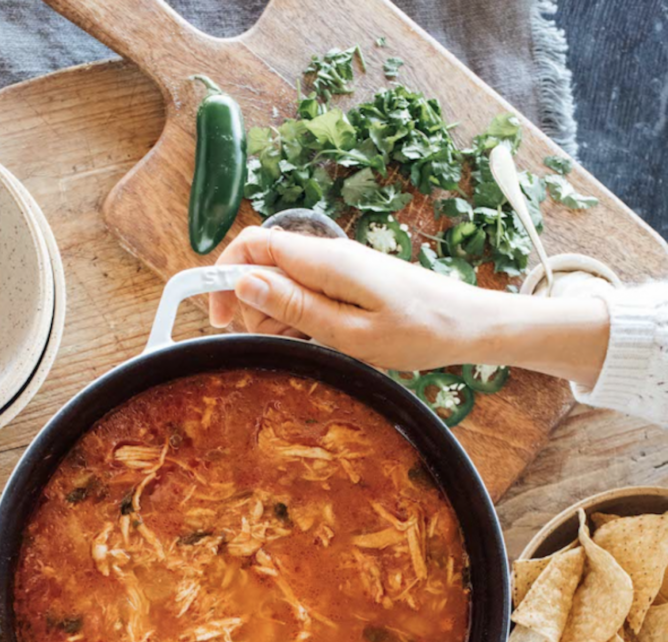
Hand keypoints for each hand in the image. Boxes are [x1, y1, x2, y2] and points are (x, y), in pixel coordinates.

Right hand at [208, 226, 608, 386]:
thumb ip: (297, 308)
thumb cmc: (420, 333)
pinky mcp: (352, 280)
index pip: (253, 246)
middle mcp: (330, 255)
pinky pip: (308, 290)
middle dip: (250, 301)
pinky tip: (313, 340)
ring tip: (294, 345)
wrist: (471, 325)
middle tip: (265, 342)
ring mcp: (341, 266)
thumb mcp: (352, 333)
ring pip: (283, 280)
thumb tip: (245, 281)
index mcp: (327, 261)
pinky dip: (298, 315)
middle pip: (263, 264)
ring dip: (274, 312)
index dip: (225, 276)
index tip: (219, 316)